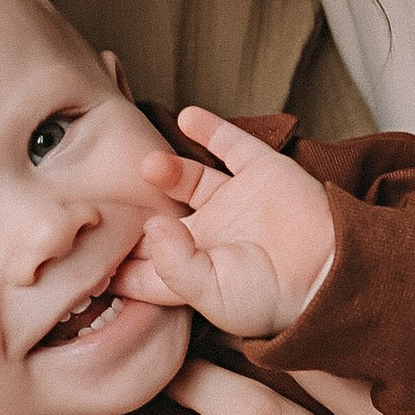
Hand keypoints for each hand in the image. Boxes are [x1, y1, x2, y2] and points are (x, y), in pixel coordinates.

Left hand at [111, 110, 337, 337]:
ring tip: (147, 165)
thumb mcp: (213, 295)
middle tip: (100, 196)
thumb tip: (151, 224)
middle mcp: (210, 234)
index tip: (81, 250)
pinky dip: (209, 127)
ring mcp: (236, 202)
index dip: (112, 260)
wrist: (332, 272)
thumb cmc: (273, 298)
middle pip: (159, 217)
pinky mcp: (261, 173)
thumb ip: (173, 264)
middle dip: (131, 211)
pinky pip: (230, 144)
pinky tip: (186, 116)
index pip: (142, 264)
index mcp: (193, 270)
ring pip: (189, 178)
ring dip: (166, 169)